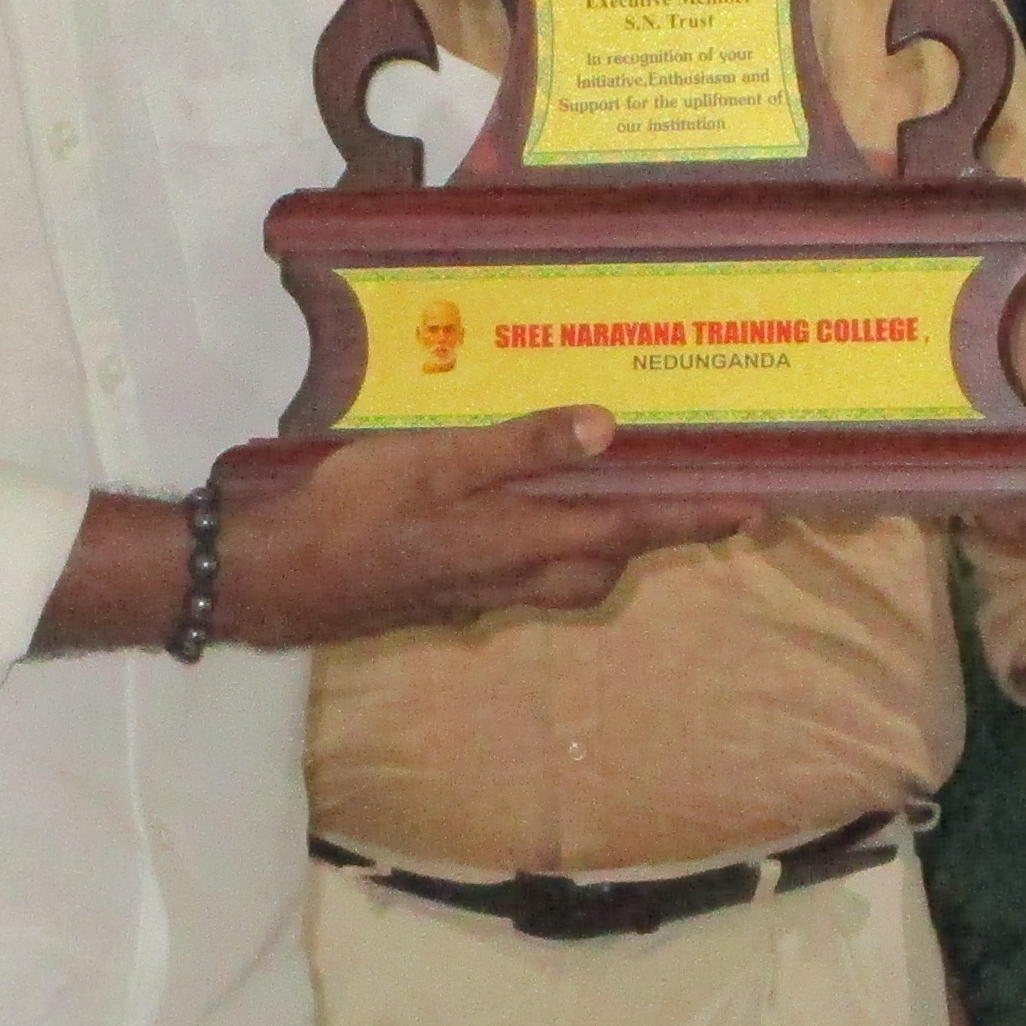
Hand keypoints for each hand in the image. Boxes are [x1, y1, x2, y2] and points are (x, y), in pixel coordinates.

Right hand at [221, 409, 756, 645]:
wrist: (274, 580)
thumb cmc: (349, 512)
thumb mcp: (433, 462)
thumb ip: (519, 448)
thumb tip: (605, 429)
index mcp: (516, 541)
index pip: (628, 530)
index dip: (693, 520)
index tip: (751, 510)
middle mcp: (510, 578)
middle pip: (605, 564)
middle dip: (654, 538)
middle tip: (691, 496)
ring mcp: (478, 594)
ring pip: (566, 577)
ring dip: (604, 547)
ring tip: (621, 498)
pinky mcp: (449, 596)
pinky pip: (526, 577)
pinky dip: (553, 550)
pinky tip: (530, 516)